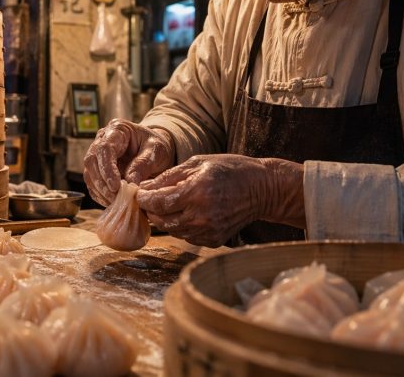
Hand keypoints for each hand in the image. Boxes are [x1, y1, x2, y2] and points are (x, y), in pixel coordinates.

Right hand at [83, 119, 175, 205]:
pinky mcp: (96, 170)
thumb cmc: (155, 147)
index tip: (115, 186)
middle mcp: (102, 140)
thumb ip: (143, 164)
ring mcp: (97, 155)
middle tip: (116, 198)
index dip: (107, 168)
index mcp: (117, 129)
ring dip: (100, 191)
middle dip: (102, 183)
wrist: (152, 150)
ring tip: (117, 203)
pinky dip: (101, 196)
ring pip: (89, 174)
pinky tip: (113, 203)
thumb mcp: (156, 151)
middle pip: (91, 161)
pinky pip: (92, 184)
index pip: (104, 148)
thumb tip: (130, 182)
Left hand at [136, 154, 304, 246]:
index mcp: (196, 192)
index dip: (144, 199)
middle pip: (161, 220)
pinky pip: (186, 237)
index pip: (158, 203)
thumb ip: (169, 176)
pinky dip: (181, 226)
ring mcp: (208, 231)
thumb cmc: (229, 170)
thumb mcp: (198, 163)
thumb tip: (145, 187)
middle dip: (151, 210)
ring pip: (172, 230)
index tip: (140, 192)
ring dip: (165, 218)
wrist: (262, 189)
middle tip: (151, 199)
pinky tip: (187, 213)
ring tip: (168, 204)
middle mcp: (201, 216)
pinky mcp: (214, 240)